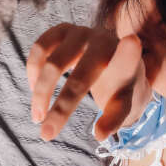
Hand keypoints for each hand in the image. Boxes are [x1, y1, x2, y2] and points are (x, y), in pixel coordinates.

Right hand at [26, 23, 151, 141]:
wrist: (113, 63)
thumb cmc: (120, 89)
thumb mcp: (125, 106)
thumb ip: (115, 118)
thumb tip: (99, 135)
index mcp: (127, 62)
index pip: (127, 62)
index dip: (128, 55)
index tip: (131, 43)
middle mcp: (104, 43)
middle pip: (80, 78)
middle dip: (62, 109)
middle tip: (47, 135)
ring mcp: (81, 33)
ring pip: (53, 63)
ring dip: (41, 93)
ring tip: (38, 117)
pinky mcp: (63, 30)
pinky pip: (40, 49)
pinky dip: (33, 72)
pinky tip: (35, 90)